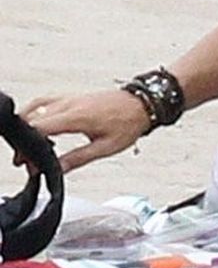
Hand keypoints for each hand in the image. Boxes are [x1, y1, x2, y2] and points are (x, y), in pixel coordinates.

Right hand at [19, 90, 149, 172]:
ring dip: (27, 128)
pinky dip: (35, 114)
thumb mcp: (105, 148)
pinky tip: (37, 126)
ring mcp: (69, 99)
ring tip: (31, 148)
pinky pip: (45, 102)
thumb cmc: (128, 123)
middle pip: (32, 120)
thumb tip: (57, 170)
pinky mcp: (72, 97)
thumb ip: (78, 158)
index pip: (38, 128)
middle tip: (28, 161)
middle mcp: (69, 104)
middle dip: (25, 142)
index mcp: (76, 116)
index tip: (28, 162)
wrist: (142, 103)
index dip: (28, 147)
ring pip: (35, 109)